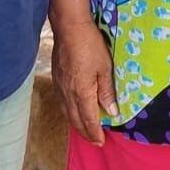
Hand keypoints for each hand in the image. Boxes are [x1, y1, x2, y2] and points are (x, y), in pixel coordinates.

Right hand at [52, 18, 116, 143]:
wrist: (69, 28)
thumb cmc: (90, 45)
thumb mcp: (105, 68)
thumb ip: (107, 92)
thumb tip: (112, 113)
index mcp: (82, 92)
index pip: (89, 120)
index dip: (95, 133)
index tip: (101, 141)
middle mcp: (68, 94)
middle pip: (75, 120)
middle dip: (85, 133)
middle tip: (94, 141)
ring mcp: (60, 87)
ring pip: (66, 113)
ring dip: (76, 124)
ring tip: (85, 131)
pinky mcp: (56, 79)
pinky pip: (62, 103)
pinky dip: (69, 113)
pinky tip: (73, 111)